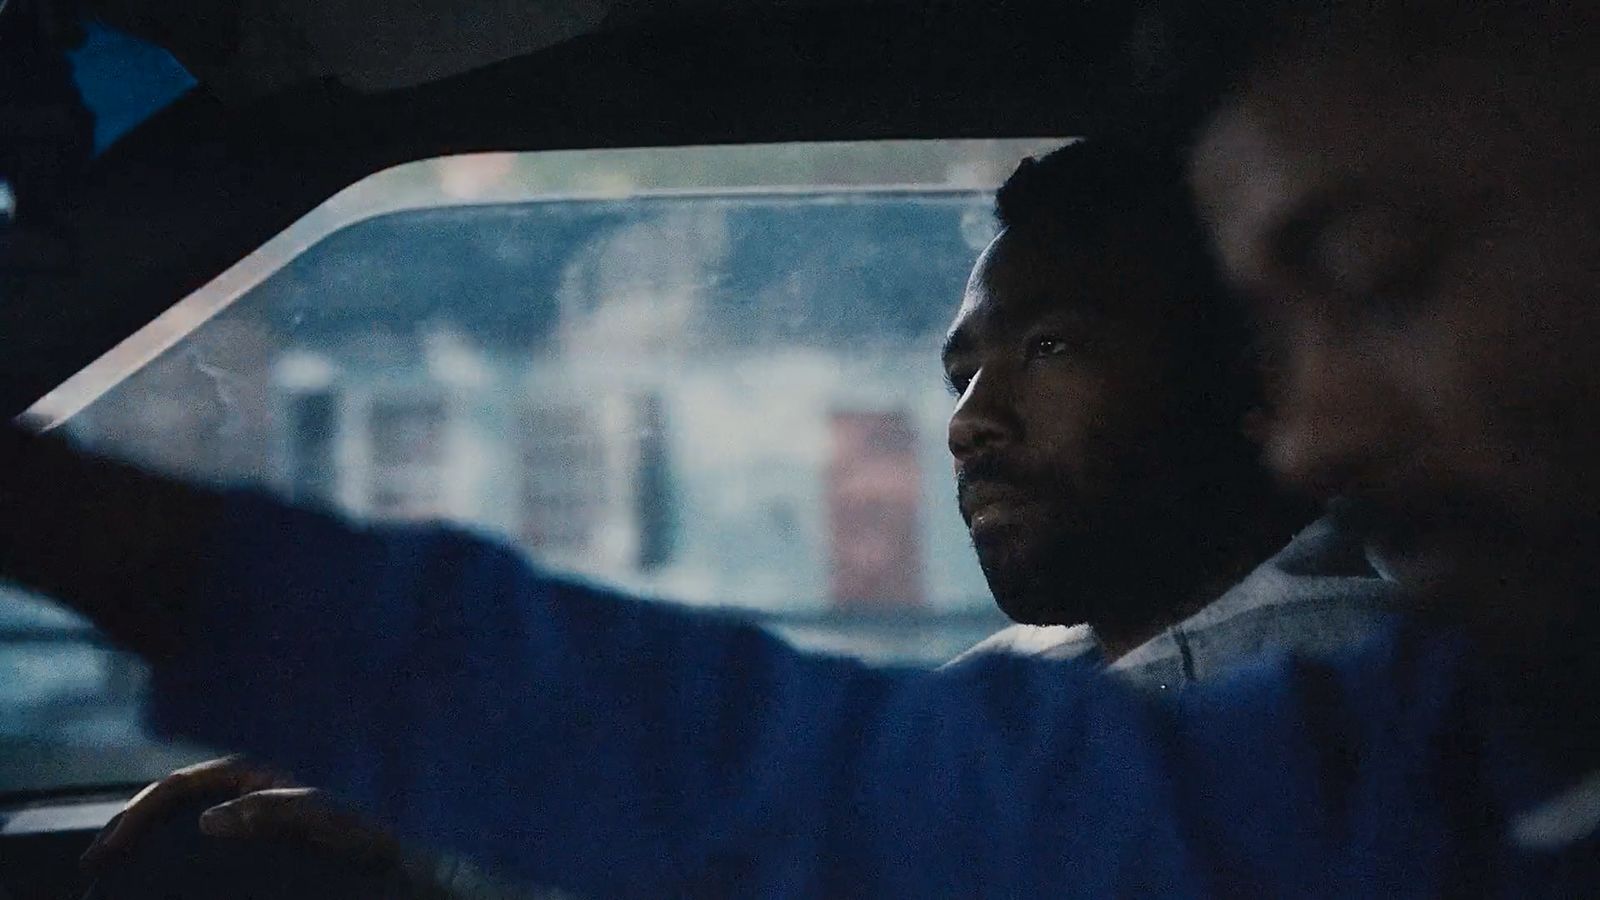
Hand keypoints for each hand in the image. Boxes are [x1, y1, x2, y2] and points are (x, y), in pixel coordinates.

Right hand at [82, 756, 400, 868]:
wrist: (389, 862)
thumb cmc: (360, 834)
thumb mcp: (321, 817)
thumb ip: (271, 810)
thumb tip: (209, 819)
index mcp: (252, 778)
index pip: (180, 785)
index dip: (140, 811)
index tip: (110, 846)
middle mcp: (244, 793)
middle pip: (171, 802)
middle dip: (129, 824)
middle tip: (93, 862)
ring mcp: (245, 819)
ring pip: (178, 824)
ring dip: (142, 841)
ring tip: (107, 871)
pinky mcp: (250, 845)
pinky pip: (197, 849)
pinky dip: (167, 859)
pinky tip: (150, 880)